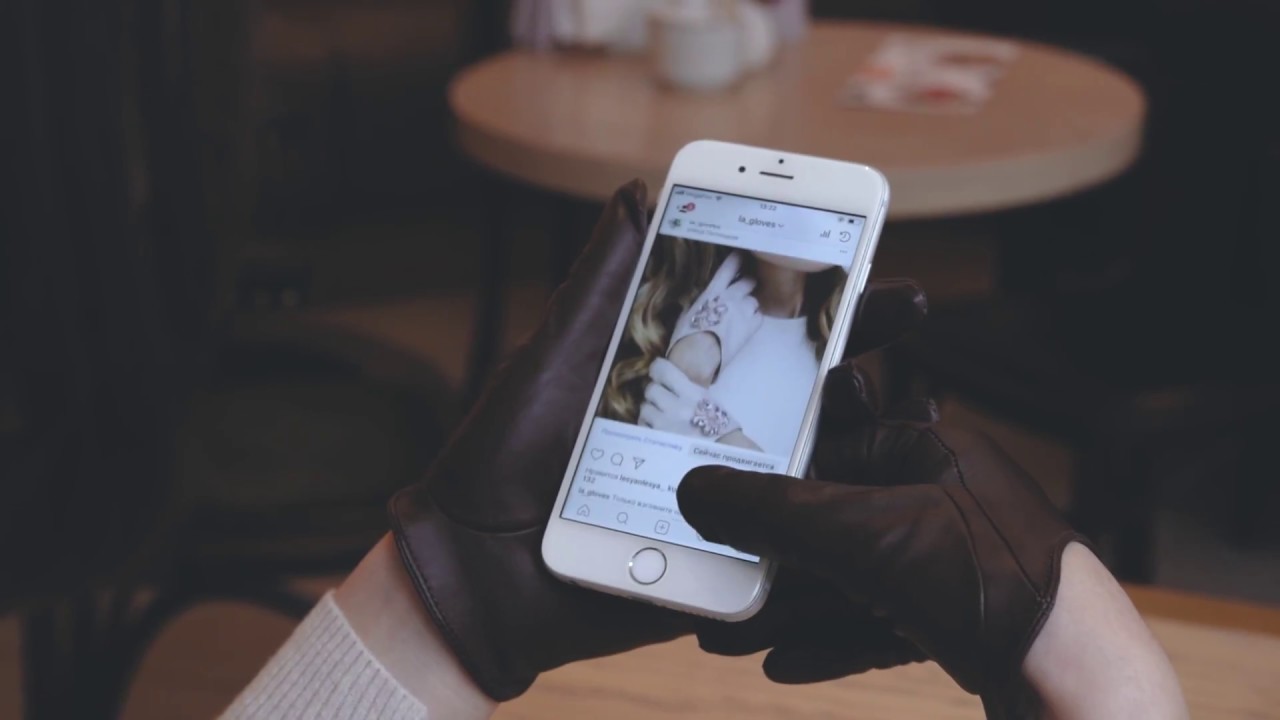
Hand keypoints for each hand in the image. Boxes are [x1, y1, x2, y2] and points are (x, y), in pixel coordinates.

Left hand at [389, 176, 927, 700]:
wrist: (473, 571)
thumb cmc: (502, 457)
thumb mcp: (555, 357)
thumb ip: (601, 286)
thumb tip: (636, 194)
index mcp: (676, 385)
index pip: (762, 329)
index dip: (812, 292)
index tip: (861, 250)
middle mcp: (709, 438)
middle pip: (802, 389)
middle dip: (861, 346)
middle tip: (908, 308)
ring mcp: (722, 503)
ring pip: (813, 465)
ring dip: (870, 432)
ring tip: (910, 398)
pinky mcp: (720, 564)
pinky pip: (790, 545)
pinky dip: (838, 525)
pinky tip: (876, 499)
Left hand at [639, 358, 741, 439]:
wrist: (724, 456)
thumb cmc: (721, 427)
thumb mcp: (708, 401)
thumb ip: (687, 390)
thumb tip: (667, 381)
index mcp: (692, 394)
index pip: (662, 370)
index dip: (658, 369)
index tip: (658, 373)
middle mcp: (676, 408)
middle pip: (650, 389)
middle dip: (655, 393)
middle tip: (661, 399)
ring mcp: (665, 427)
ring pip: (644, 409)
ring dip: (650, 411)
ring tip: (660, 417)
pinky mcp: (659, 442)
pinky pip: (643, 428)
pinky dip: (648, 426)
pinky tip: (657, 429)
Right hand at [668, 251, 761, 380]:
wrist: (698, 358)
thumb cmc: (686, 336)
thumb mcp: (689, 312)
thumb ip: (702, 301)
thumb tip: (706, 299)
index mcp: (713, 291)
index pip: (729, 268)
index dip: (737, 259)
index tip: (741, 255)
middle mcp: (731, 297)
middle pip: (748, 282)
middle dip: (746, 284)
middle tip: (743, 290)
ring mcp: (743, 312)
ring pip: (754, 300)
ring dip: (750, 304)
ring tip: (742, 313)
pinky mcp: (751, 328)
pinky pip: (759, 316)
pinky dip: (755, 318)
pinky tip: (747, 324)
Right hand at [678, 362, 1086, 712]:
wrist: (1079, 681)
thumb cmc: (986, 578)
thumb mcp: (864, 534)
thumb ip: (775, 512)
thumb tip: (695, 490)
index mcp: (930, 451)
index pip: (830, 450)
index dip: (768, 481)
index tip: (716, 508)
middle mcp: (943, 501)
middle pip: (833, 526)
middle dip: (767, 565)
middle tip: (711, 590)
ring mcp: (955, 565)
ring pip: (850, 582)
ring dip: (788, 611)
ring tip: (726, 639)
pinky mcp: (962, 622)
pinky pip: (879, 623)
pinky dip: (832, 641)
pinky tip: (784, 664)